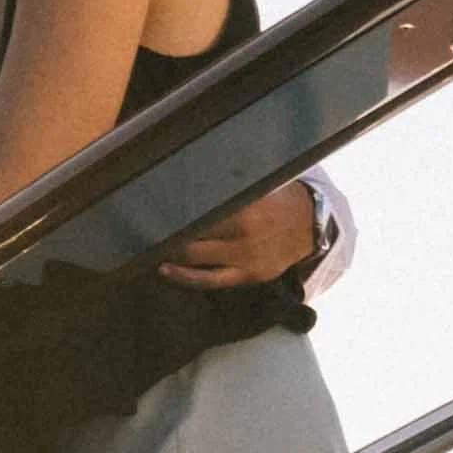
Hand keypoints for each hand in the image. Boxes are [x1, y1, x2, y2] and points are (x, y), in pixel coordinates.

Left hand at [159, 174, 319, 287]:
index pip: (201, 205)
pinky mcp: (245, 276)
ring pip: (196, 257)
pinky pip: (208, 280)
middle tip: (144, 224)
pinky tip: (166, 270)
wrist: (308, 228)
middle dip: (167, 229)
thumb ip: (229, 187)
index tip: (153, 201)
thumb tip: (193, 173)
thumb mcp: (257, 187)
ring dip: (170, 251)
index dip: (175, 205)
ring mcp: (244, 257)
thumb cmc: (276, 202)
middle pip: (193, 230)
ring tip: (150, 246)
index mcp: (245, 204)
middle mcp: (243, 232)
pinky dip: (184, 276)